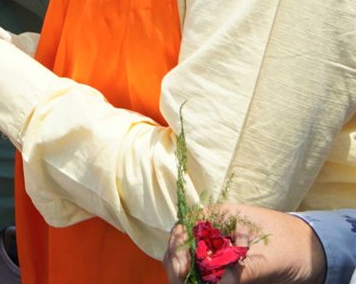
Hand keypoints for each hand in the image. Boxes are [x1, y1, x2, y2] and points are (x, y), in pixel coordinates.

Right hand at [163, 205, 325, 283]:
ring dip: (186, 277)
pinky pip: (205, 276)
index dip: (178, 247)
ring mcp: (216, 252)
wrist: (316, 258)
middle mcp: (212, 233)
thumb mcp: (273, 257)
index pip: (186, 227)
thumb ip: (246, 269)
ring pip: (188, 264)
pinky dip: (200, 282)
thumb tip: (218, 283)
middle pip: (181, 247)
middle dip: (178, 266)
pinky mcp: (223, 269)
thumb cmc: (295, 246)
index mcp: (219, 218)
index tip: (182, 269)